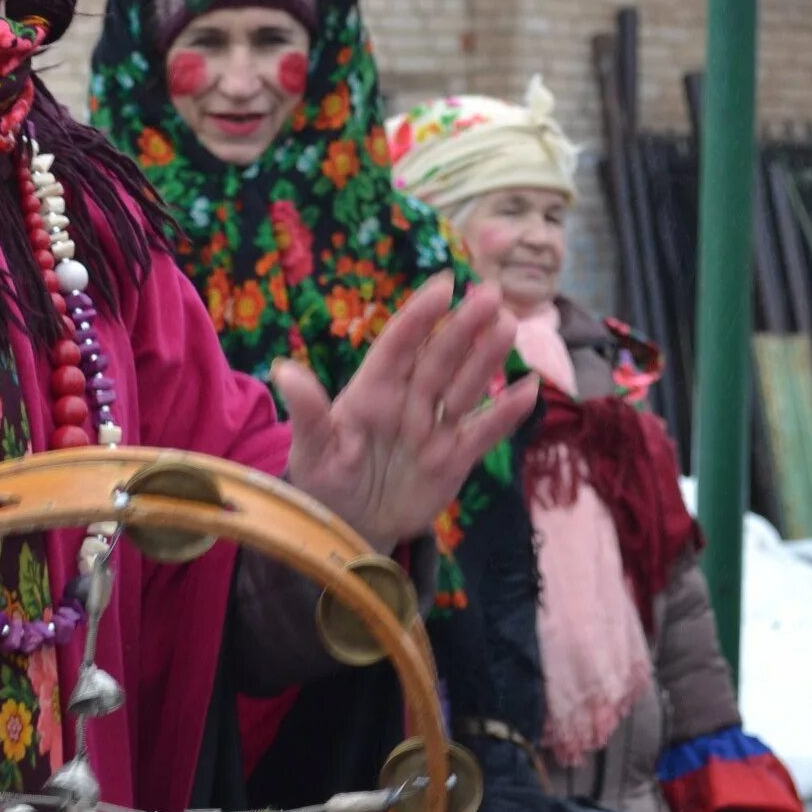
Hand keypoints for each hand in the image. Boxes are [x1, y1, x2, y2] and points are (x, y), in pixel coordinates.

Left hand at [277, 271, 537, 551]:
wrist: (350, 527)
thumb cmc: (324, 482)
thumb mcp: (312, 451)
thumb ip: (308, 412)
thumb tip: (283, 370)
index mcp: (370, 391)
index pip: (398, 346)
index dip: (420, 317)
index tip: (443, 284)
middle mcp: (407, 402)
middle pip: (438, 359)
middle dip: (463, 327)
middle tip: (490, 294)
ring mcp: (433, 428)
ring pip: (464, 387)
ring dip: (486, 358)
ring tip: (508, 325)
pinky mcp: (455, 458)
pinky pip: (484, 432)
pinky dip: (506, 413)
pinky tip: (528, 388)